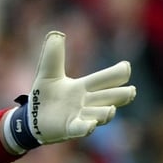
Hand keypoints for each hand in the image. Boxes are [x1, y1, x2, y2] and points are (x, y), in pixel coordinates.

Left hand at [10, 31, 136, 146]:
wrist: (30, 117)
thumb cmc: (45, 96)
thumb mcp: (48, 73)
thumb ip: (53, 55)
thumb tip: (55, 33)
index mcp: (84, 87)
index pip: (106, 79)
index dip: (117, 73)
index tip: (126, 67)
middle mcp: (87, 102)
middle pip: (111, 97)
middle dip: (121, 95)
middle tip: (131, 91)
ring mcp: (81, 116)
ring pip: (100, 114)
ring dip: (106, 112)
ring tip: (110, 109)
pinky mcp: (70, 128)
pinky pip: (81, 129)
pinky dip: (86, 127)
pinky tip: (89, 125)